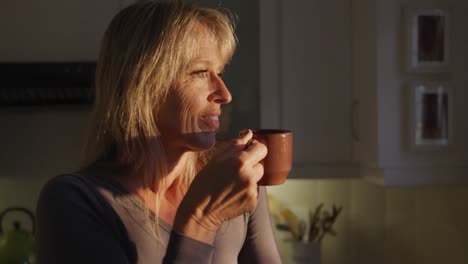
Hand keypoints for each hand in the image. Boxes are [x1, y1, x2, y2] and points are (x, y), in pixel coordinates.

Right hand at [173, 129, 266, 243]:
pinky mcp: (253, 202)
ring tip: (231, 183)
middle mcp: (249, 176)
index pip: (261, 148)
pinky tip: (232, 194)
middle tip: (235, 170)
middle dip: (252, 164)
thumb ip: (236, 145)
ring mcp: (252, 190)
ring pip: (257, 178)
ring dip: (249, 178)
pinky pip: (254, 191)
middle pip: (261, 164)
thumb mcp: (216, 160)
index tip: (248, 150)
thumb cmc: (204, 183)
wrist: (200, 212)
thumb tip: (248, 133)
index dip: (255, 148)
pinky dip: (246, 191)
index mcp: (240, 162)